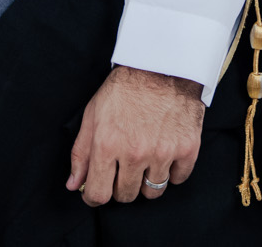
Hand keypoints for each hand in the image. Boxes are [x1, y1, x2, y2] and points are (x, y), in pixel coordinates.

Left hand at [67, 65, 204, 205]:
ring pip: (153, 192)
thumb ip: (81, 153)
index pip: (99, 195)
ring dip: (147, 181)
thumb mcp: (93, 114)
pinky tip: (165, 155)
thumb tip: (74, 184)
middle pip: (126, 196)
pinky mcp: (187, 148)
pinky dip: (171, 172)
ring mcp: (163, 152)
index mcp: (108, 145)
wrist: (161, 64)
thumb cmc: (124, 88)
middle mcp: (135, 153)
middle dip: (121, 185)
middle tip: (123, 167)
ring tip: (145, 161)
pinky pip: (178, 179)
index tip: (97, 191)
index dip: (94, 197)